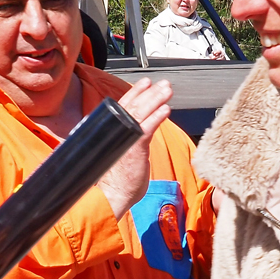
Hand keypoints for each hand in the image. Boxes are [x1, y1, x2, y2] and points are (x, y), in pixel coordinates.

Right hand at [97, 79, 173, 216]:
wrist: (111, 195)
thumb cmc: (116, 180)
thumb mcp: (120, 153)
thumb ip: (127, 141)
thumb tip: (136, 134)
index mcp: (111, 131)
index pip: (124, 105)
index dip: (135, 92)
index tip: (145, 83)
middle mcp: (116, 130)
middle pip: (134, 104)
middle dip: (150, 91)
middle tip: (163, 83)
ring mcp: (125, 137)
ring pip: (142, 112)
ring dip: (156, 99)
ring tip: (168, 90)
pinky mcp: (134, 147)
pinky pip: (147, 127)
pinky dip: (157, 117)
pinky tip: (166, 109)